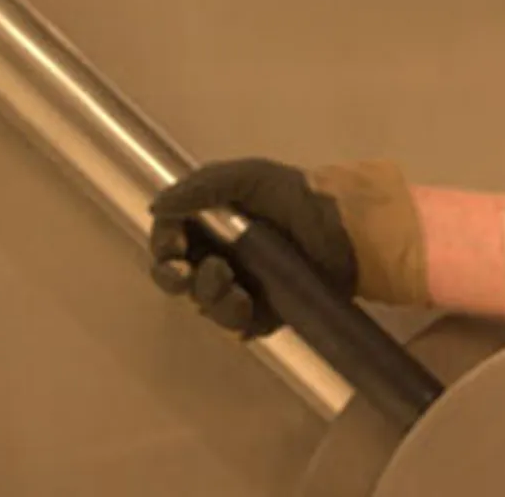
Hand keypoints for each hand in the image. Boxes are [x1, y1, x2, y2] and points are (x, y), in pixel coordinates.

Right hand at [148, 158, 360, 336]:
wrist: (348, 225)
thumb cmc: (298, 195)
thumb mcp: (251, 177)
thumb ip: (202, 187)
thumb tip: (156, 207)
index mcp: (213, 226)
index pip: (171, 242)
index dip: (164, 247)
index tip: (173, 248)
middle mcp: (223, 257)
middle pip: (179, 279)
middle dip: (177, 279)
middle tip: (193, 274)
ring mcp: (245, 287)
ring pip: (206, 306)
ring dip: (209, 298)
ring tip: (233, 286)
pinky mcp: (268, 312)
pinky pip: (240, 327)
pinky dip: (237, 321)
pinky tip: (248, 306)